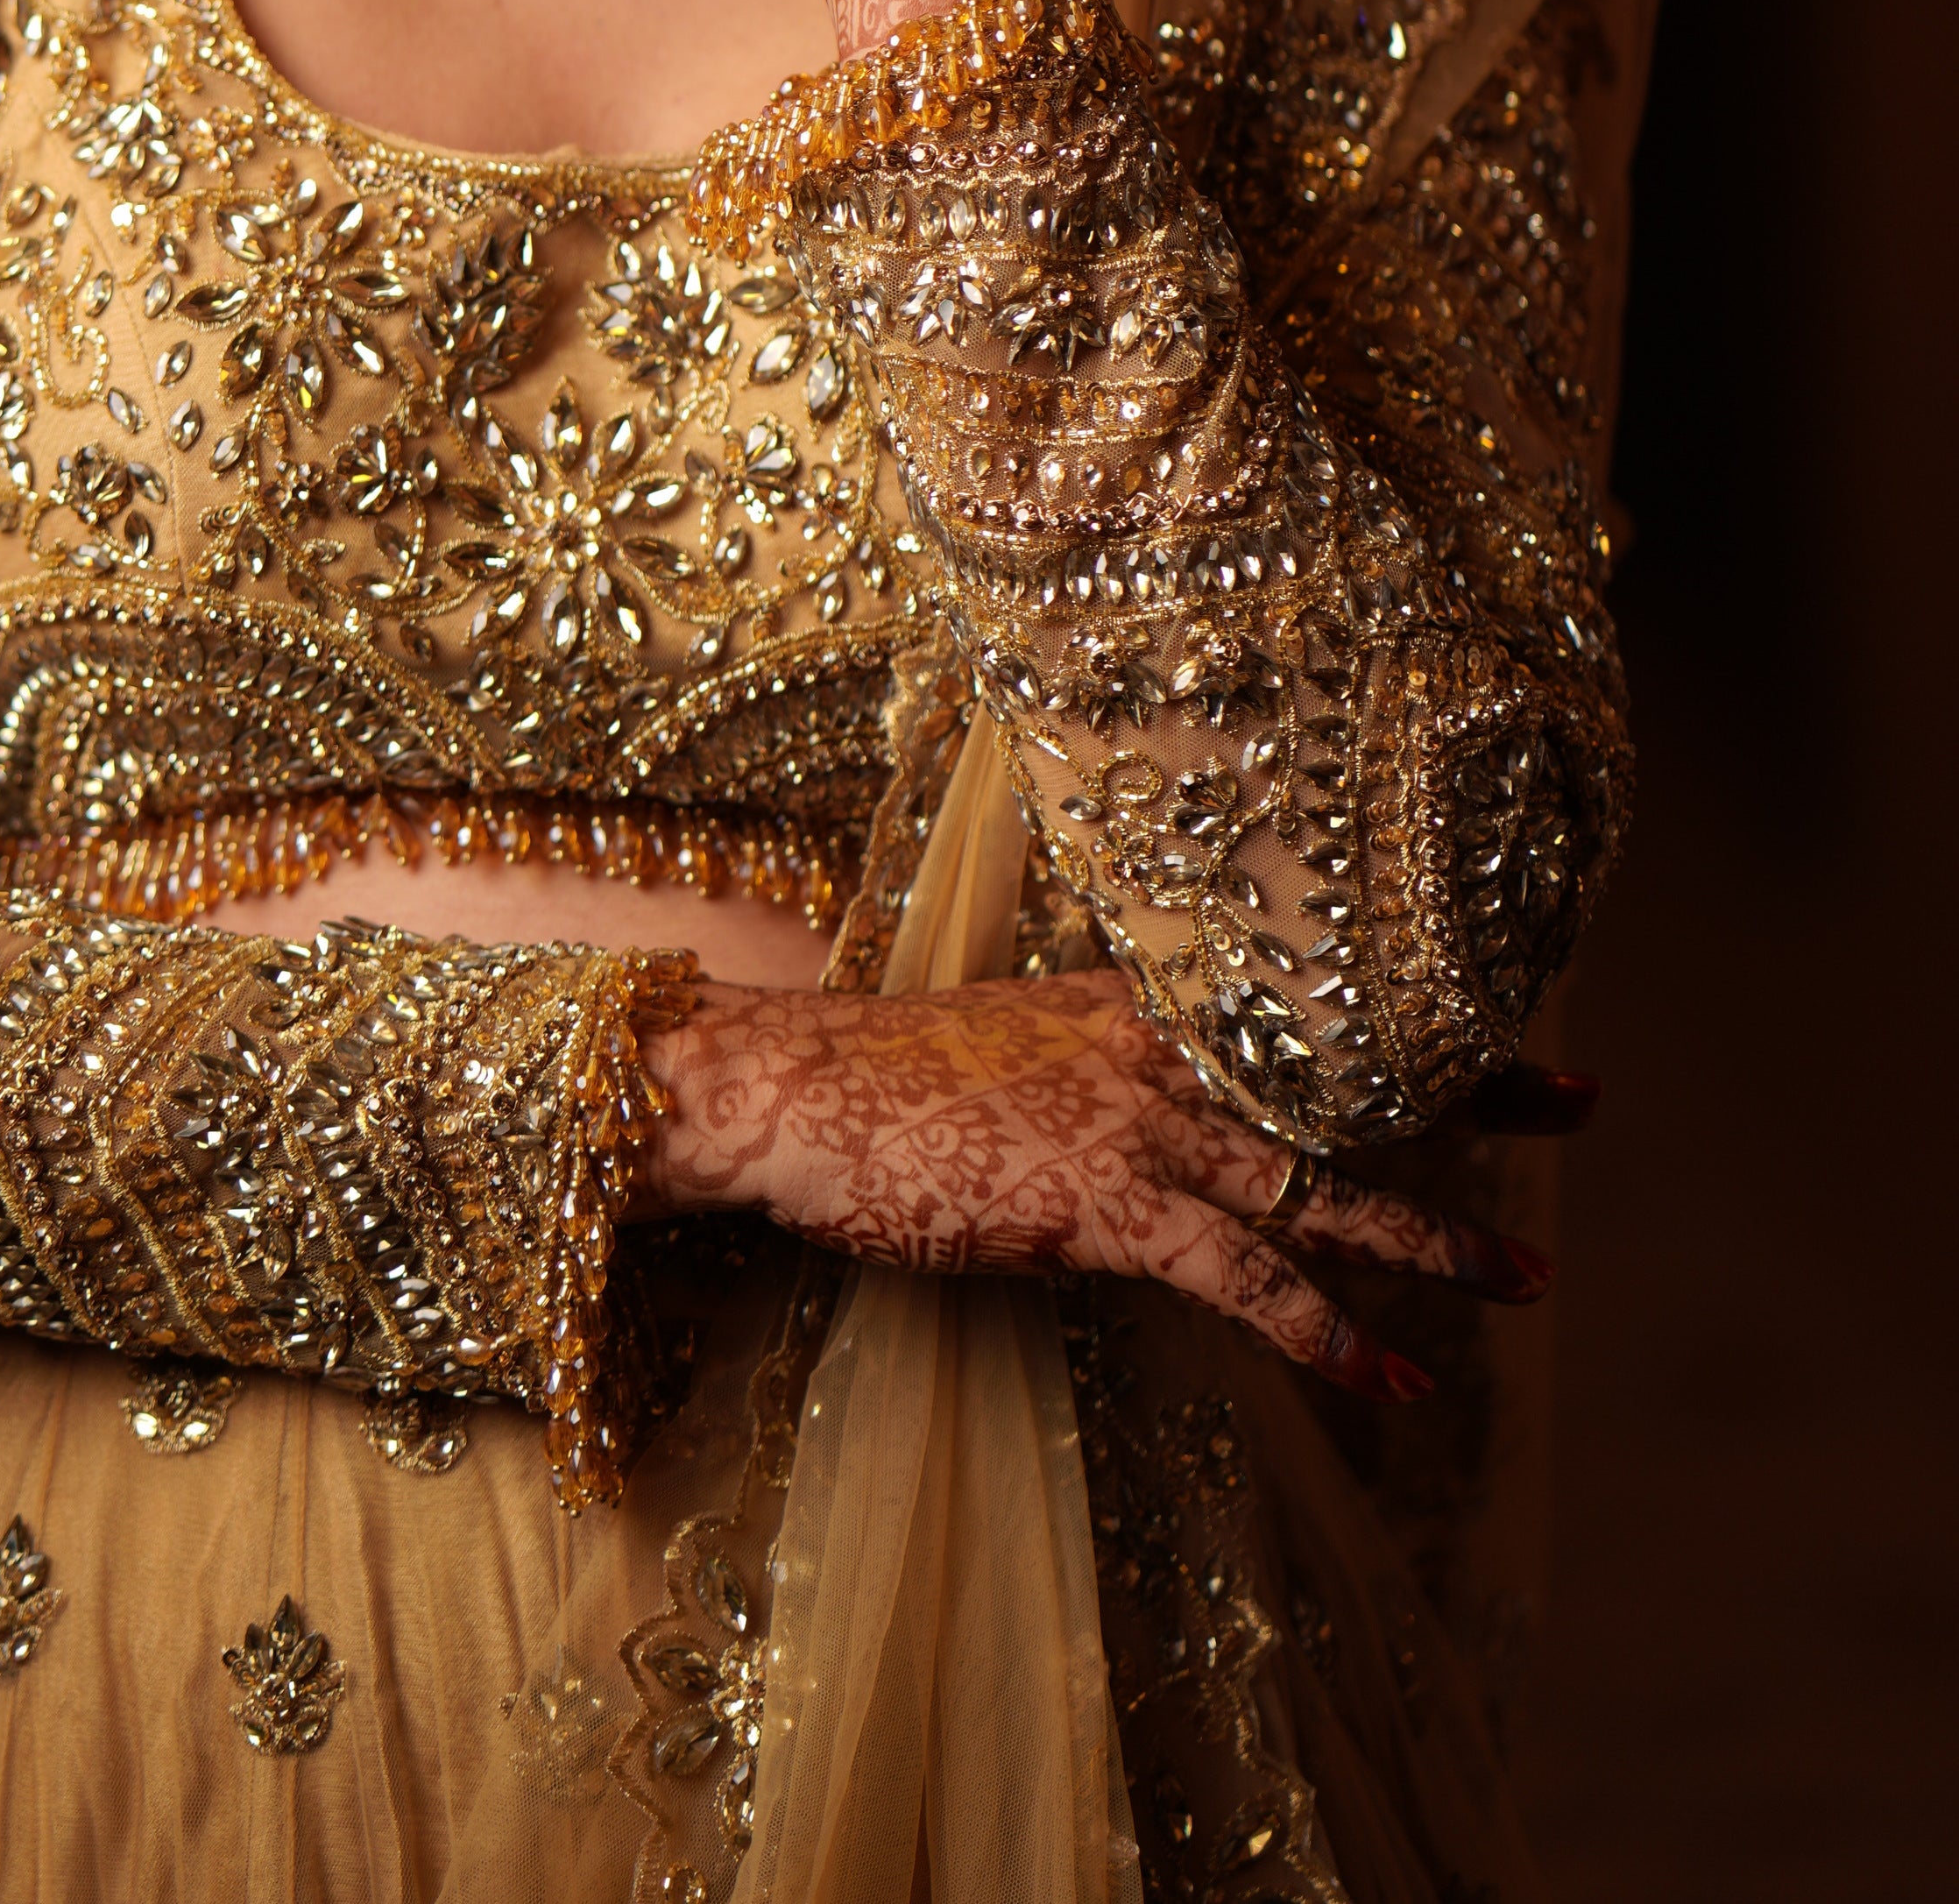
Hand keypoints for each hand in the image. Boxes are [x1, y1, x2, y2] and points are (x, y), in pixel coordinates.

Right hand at [634, 967, 1548, 1399]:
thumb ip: (1097, 1064)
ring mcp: (1137, 1122)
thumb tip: (1154, 1105)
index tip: (1505, 1002)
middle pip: (1347, 1072)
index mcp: (1140, 998)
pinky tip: (1395, 1377)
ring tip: (1529, 1278)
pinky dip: (1330, 1331)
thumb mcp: (1013, 1044)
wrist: (788, 1091)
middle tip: (1588, 1102)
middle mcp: (1158, 1046)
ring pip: (1322, 1182)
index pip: (1307, 1003)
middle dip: (1476, 1089)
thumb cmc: (879, 1081)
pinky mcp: (1104, 1202)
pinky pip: (1246, 1277)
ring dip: (1433, 1236)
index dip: (1412, 1008)